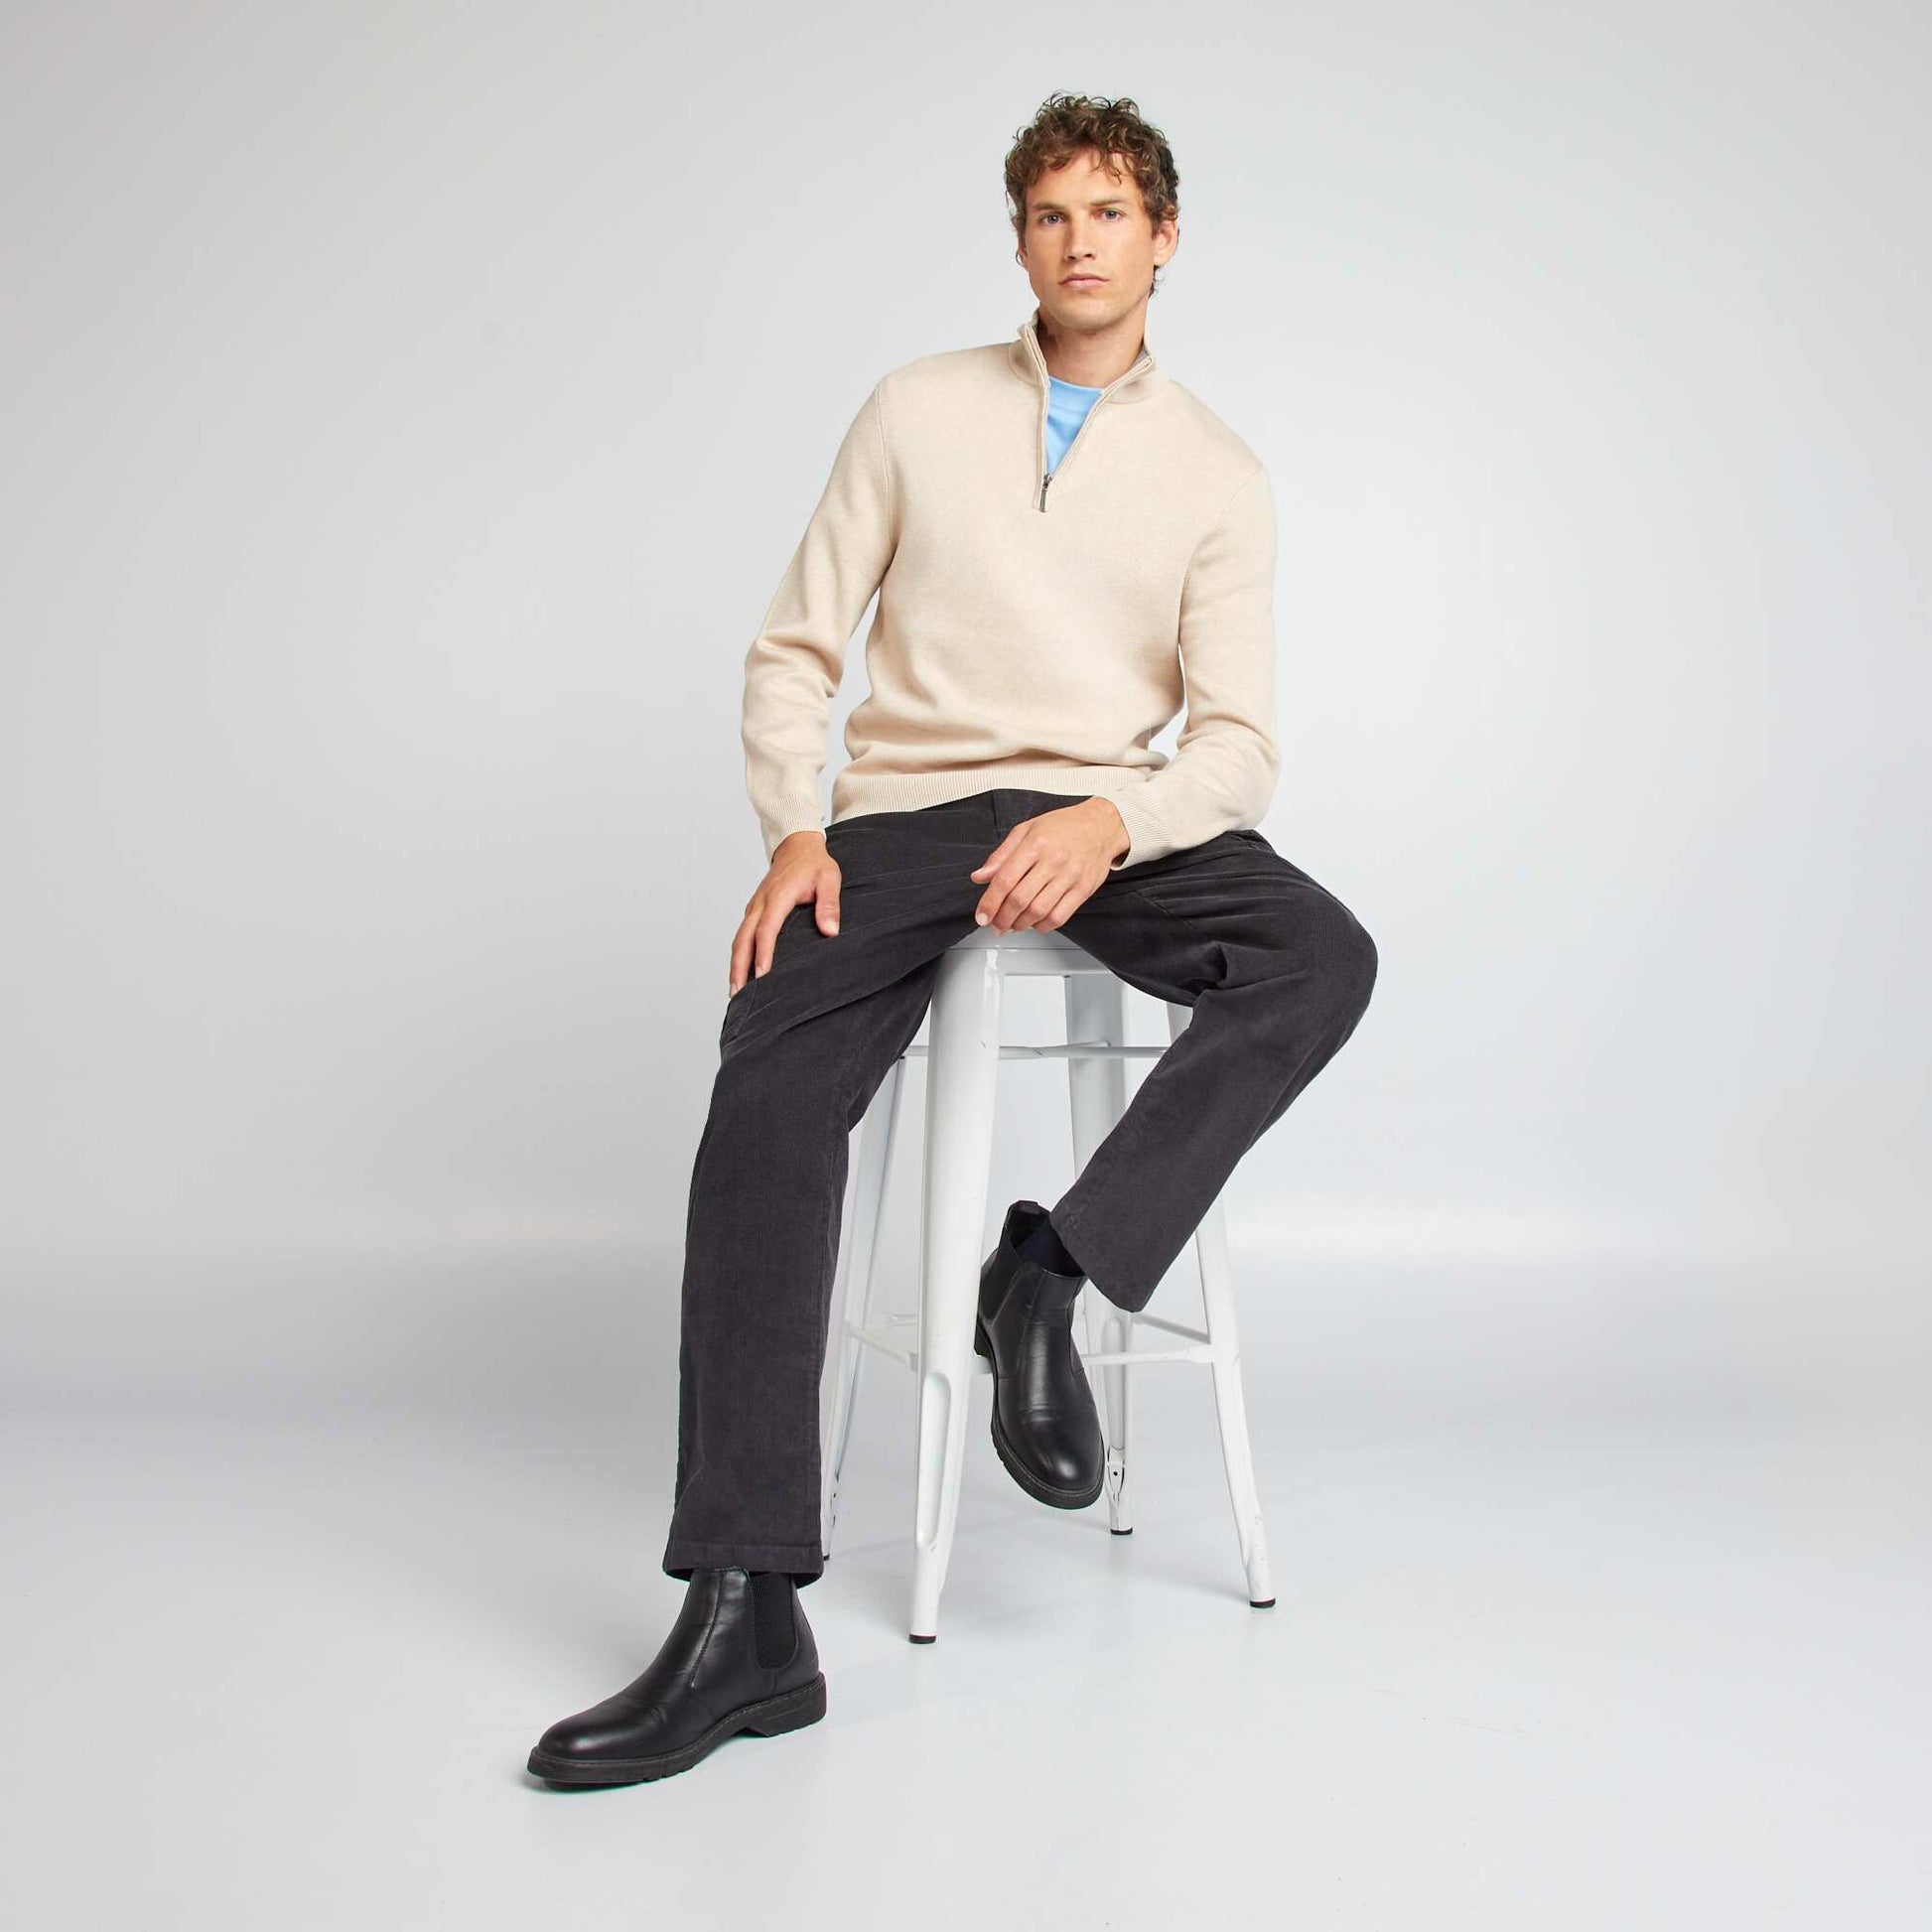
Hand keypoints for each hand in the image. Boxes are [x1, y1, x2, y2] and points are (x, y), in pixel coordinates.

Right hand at [730, 830, 840, 994]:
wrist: (797, 845)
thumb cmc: (814, 864)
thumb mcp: (830, 878)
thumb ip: (829, 904)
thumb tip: (830, 931)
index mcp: (778, 896)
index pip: (766, 929)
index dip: (763, 954)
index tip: (761, 976)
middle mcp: (760, 903)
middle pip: (743, 939)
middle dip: (739, 967)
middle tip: (738, 994)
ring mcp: (754, 906)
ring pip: (739, 939)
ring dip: (735, 964)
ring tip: (735, 991)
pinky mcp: (754, 910)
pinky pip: (742, 934)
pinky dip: (739, 954)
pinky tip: (741, 970)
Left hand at [969, 799, 1127, 932]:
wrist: (1102, 825)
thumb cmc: (1063, 826)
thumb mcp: (1026, 830)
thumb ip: (1001, 855)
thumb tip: (979, 876)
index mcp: (1035, 844)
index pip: (1005, 879)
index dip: (989, 902)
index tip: (981, 915)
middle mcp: (1053, 860)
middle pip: (1020, 899)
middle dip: (1002, 918)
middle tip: (994, 925)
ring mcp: (1070, 876)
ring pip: (1039, 911)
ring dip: (1020, 925)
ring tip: (1011, 926)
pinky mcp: (1084, 889)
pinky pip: (1060, 916)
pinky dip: (1042, 926)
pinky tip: (1034, 923)